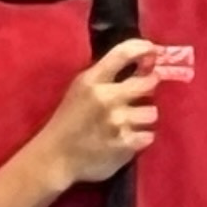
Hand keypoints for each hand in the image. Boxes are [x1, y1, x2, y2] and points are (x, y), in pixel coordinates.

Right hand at [36, 38, 160, 189]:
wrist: (54, 158)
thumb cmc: (68, 121)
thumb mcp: (80, 89)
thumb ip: (107, 75)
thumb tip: (144, 62)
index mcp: (92, 80)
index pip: (123, 53)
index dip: (144, 48)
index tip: (152, 52)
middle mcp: (107, 98)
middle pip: (149, 83)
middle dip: (148, 87)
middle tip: (140, 95)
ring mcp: (117, 122)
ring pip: (152, 112)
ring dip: (143, 118)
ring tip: (130, 123)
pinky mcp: (125, 145)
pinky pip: (149, 135)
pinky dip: (141, 138)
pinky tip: (127, 139)